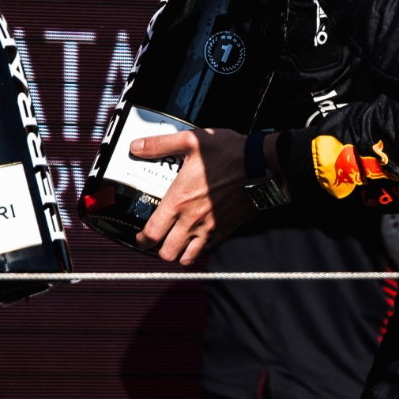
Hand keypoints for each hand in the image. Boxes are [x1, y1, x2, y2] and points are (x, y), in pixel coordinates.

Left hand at [130, 127, 257, 263]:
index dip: (142, 239)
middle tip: (157, 239)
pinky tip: (198, 235)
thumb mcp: (191, 141)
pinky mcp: (226, 229)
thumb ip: (160, 145)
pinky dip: (200, 247)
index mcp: (179, 201)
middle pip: (167, 253)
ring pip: (187, 257)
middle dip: (158, 249)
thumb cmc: (229, 153)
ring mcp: (211, 228)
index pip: (152, 233)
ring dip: (179, 252)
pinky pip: (208, 249)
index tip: (141, 236)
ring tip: (176, 242)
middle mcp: (192, 220)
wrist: (262, 165)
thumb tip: (137, 147)